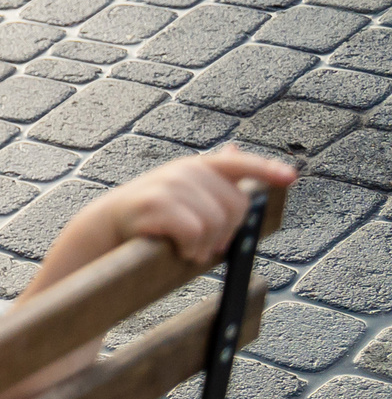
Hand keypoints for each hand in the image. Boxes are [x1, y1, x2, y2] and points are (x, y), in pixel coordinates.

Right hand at [101, 145, 296, 266]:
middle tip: (207, 244)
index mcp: (197, 166)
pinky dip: (190, 249)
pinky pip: (194, 233)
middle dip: (227, 233)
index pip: (239, 164)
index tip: (290, 177)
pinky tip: (178, 249)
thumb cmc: (153, 215)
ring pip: (216, 224)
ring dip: (206, 246)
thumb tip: (236, 149)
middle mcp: (186, 170)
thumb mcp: (184, 190)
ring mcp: (170, 184)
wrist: (108, 226)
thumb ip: (214, 176)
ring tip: (188, 248)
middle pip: (236, 207)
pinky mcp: (156, 203)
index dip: (266, 170)